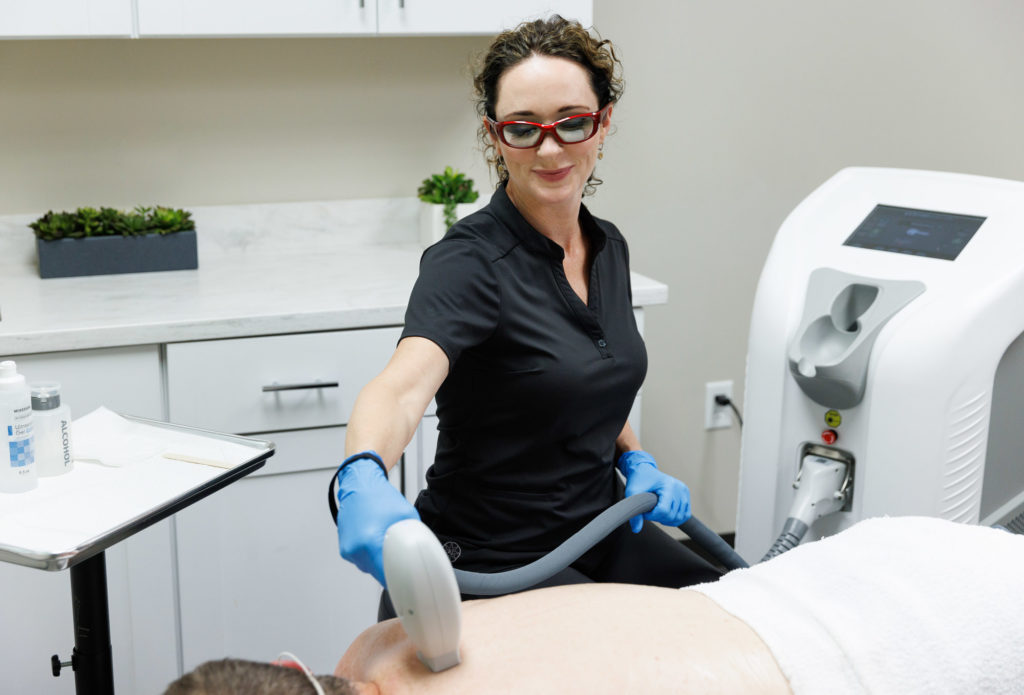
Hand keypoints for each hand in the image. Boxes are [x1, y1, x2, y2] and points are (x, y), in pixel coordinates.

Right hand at [336, 454, 419, 586]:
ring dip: (379, 560)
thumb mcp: (406, 515)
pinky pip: (362, 559)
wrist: (359, 484)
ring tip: (385, 540)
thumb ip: (414, 538)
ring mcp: (348, 550)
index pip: (385, 576)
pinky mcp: (345, 549)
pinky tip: (375, 538)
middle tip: (400, 555)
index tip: (407, 584)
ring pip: (369, 568)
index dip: (398, 580)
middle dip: (390, 567)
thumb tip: (422, 553)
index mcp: (369, 543)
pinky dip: (370, 554)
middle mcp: (355, 549)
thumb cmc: (380, 496)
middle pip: (377, 573)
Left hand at [618, 450, 690, 532]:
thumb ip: (634, 513)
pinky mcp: (686, 494)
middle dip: (658, 518)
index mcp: (668, 485)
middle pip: (672, 515)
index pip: (664, 511)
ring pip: (680, 517)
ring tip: (657, 512)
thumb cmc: (638, 480)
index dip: (652, 516)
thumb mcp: (631, 493)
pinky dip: (676, 519)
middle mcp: (679, 488)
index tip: (644, 511)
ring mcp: (684, 491)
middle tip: (649, 511)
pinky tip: (665, 515)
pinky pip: (685, 514)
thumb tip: (636, 530)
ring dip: (667, 520)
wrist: (644, 470)